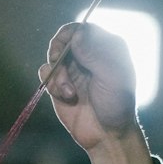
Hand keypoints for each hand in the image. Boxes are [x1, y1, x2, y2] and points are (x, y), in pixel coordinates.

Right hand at [40, 23, 151, 163]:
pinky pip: (46, 72)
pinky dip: (52, 84)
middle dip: (59, 52)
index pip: (83, 28)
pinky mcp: (60, 84)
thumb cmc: (116, 105)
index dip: (71, 33)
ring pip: (53, 57)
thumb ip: (94, 54)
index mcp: (106, 48)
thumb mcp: (112, 77)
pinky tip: (66, 97)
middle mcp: (88, 55)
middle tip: (58, 61)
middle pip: (63, 39)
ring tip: (69, 93)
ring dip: (58, 74)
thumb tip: (77, 32)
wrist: (107, 135)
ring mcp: (73, 69)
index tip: (65, 46)